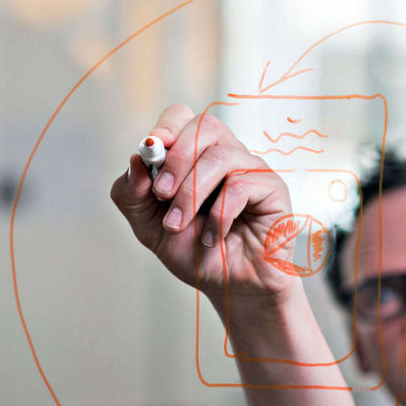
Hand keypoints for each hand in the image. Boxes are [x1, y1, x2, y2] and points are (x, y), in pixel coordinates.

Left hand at [110, 104, 299, 307]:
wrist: (229, 288)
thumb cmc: (194, 252)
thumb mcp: (148, 227)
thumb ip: (133, 194)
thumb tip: (136, 159)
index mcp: (194, 156)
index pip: (182, 117)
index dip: (165, 128)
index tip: (150, 152)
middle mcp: (224, 154)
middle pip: (204, 125)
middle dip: (176, 159)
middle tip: (161, 194)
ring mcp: (251, 168)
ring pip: (220, 155)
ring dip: (191, 193)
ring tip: (179, 225)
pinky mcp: (272, 188)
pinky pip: (241, 185)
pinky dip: (219, 215)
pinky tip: (214, 238)